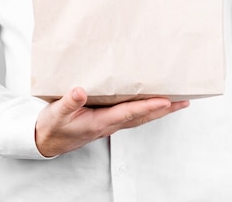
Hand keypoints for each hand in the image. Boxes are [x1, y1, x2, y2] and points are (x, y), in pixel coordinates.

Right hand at [35, 87, 189, 156]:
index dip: (147, 108)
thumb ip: (69, 103)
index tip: (165, 102)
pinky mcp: (108, 120)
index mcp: (99, 122)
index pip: (128, 113)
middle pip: (142, 117)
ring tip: (177, 101)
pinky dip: (147, 109)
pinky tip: (153, 102)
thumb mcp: (56, 113)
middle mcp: (110, 125)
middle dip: (164, 110)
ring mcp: (110, 124)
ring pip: (140, 117)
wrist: (47, 141)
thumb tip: (80, 91)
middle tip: (184, 101)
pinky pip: (132, 115)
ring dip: (160, 110)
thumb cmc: (53, 126)